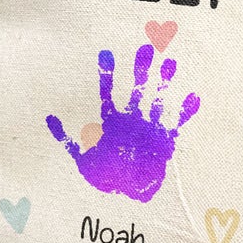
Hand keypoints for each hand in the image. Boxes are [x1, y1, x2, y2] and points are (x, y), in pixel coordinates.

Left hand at [46, 43, 199, 202]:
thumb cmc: (105, 177)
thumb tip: (49, 118)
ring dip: (163, 82)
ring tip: (170, 62)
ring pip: (157, 99)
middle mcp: (132, 120)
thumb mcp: (81, 158)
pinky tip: (193, 97)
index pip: (109, 93)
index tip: (107, 54)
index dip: (108, 74)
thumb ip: (68, 138)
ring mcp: (149, 127)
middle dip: (140, 69)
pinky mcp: (164, 139)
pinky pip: (176, 122)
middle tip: (145, 47)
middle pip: (136, 88)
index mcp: (113, 122)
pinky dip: (185, 111)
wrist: (128, 194)